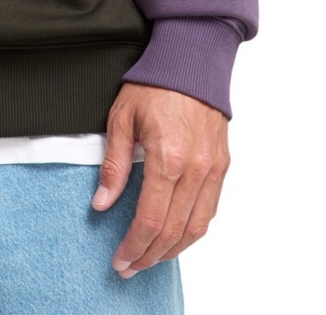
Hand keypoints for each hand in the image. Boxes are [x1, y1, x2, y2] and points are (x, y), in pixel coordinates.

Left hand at [92, 82, 228, 277]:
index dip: (134, 247)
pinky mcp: (223, 164)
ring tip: (150, 258)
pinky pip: (211, 209)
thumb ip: (114, 164)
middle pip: (174, 232)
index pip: (151, 220)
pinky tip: (176, 235)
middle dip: (149, 255)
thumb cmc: (153, 84)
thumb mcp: (121, 118)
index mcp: (167, 158)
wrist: (192, 58)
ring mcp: (213, 168)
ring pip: (197, 227)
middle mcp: (195, 169)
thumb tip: (102, 203)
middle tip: (129, 267)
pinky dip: (193, 230)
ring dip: (173, 250)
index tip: (119, 260)